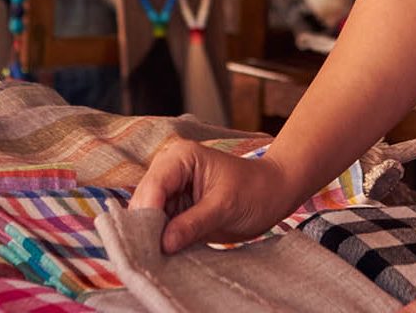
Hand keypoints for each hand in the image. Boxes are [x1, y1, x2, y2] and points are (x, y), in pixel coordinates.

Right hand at [129, 138, 298, 252]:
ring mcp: (170, 191)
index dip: (147, 215)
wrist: (272, 194)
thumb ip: (194, 223)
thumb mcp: (225, 206)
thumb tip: (164, 243)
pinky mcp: (174, 210)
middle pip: (143, 203)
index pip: (153, 186)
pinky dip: (159, 241)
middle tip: (151, 256)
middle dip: (146, 229)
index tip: (150, 244)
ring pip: (145, 218)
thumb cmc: (255, 190)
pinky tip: (165, 255)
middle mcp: (169, 170)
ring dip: (151, 238)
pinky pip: (157, 228)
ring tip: (157, 257)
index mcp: (181, 156)